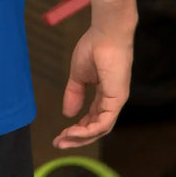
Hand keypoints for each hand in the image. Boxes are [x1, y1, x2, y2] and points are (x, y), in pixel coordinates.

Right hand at [53, 25, 133, 148]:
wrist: (106, 33)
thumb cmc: (94, 47)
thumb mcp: (78, 75)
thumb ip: (74, 94)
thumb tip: (68, 114)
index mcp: (105, 95)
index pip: (92, 118)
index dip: (76, 128)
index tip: (60, 135)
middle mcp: (112, 101)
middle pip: (96, 128)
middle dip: (77, 138)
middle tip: (58, 144)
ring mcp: (116, 101)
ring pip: (100, 129)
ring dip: (81, 137)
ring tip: (62, 139)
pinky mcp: (117, 99)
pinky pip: (104, 122)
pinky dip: (89, 130)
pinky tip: (74, 132)